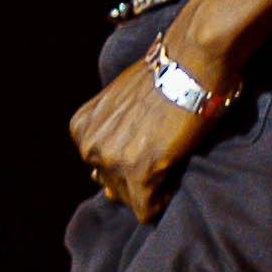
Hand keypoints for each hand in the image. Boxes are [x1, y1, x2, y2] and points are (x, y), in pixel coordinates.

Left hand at [69, 36, 226, 222]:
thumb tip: (104, 189)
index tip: (151, 143)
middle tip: (163, 150)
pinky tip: (174, 171)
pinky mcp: (138, 170)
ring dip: (152, 187)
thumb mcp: (120, 103)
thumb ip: (109, 139)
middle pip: (114, 185)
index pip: (102, 167)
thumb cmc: (163, 77)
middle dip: (138, 176)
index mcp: (81, 128)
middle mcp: (89, 145)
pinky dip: (162, 200)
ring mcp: (111, 159)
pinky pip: (146, 209)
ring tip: (170, 155)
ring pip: (131, 198)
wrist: (190, 63)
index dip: (130, 160)